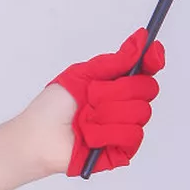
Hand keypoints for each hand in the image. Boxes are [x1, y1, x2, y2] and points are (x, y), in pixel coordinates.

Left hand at [33, 27, 165, 176]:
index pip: (145, 70)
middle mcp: (124, 104)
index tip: (153, 52)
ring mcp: (125, 126)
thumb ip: (113, 62)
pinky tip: (90, 136)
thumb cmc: (52, 108)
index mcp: (115, 84)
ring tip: (86, 119)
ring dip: (108, 114)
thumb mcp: (82, 75)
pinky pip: (132, 135)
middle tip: (93, 96)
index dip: (152, 59)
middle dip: (118, 91)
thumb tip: (139, 40)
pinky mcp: (123, 150)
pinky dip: (107, 133)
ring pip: (140, 112)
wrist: (37, 138)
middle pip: (147, 89)